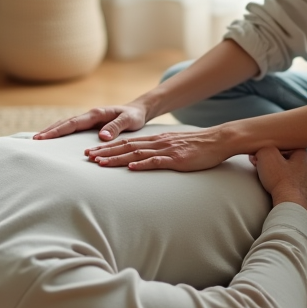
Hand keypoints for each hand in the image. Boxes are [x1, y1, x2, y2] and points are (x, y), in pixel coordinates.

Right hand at [33, 104, 148, 141]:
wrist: (137, 111)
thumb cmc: (134, 117)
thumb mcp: (129, 121)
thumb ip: (116, 127)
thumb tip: (102, 136)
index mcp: (96, 114)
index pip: (73, 123)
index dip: (58, 130)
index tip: (44, 137)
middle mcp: (89, 115)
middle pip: (65, 123)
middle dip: (49, 131)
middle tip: (34, 141)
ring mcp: (88, 120)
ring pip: (66, 124)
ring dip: (53, 131)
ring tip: (38, 140)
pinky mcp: (90, 125)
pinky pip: (72, 128)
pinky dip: (61, 132)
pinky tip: (53, 139)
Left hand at [85, 125, 234, 170]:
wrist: (218, 140)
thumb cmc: (197, 147)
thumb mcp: (174, 146)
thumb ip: (159, 152)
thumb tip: (142, 160)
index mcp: (156, 140)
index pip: (127, 143)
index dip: (108, 147)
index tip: (92, 152)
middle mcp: (158, 142)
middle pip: (127, 146)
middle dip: (106, 151)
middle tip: (88, 156)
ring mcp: (167, 150)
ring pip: (137, 153)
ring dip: (118, 158)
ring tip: (101, 162)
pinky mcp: (177, 159)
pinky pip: (157, 161)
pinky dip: (143, 163)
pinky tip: (132, 167)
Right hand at [250, 147, 306, 217]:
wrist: (294, 208)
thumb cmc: (281, 182)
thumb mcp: (267, 156)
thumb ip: (264, 149)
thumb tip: (260, 153)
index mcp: (304, 158)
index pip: (292, 149)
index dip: (277, 152)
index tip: (267, 159)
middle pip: (297, 166)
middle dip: (284, 168)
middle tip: (270, 174)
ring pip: (302, 182)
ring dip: (292, 184)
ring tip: (279, 189)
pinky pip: (304, 198)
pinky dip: (297, 198)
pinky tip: (288, 201)